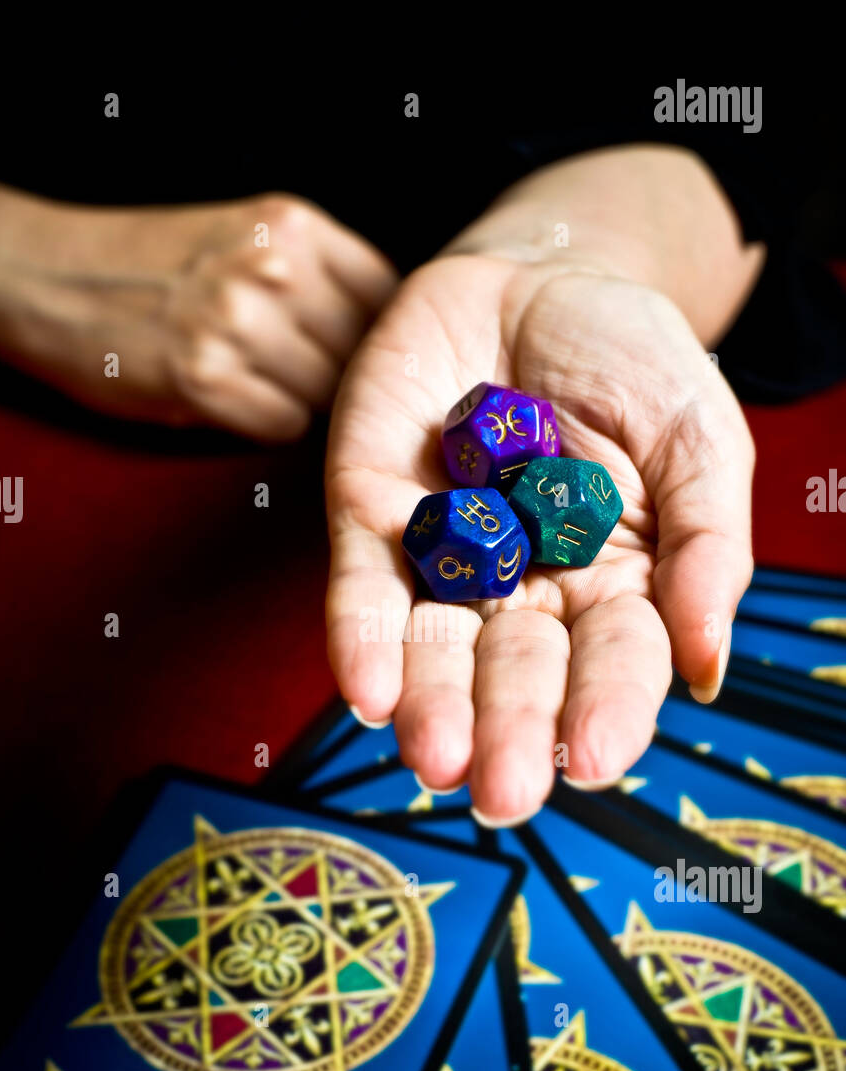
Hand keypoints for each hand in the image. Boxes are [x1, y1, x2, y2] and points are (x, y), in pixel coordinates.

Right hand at [0, 187, 396, 440]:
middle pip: (359, 353)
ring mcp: (239, 325)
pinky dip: (264, 424)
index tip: (343, 346)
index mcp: (291, 226)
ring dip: (298, 400)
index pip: (385, 296)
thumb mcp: (245, 234)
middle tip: (289, 371)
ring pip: (327, 396)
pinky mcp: (206, 381)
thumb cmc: (154, 265)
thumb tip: (384, 333)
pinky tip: (230, 400)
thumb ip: (314, 270)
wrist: (51, 278)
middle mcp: (272, 269)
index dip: (371, 333)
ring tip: (253, 380)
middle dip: (335, 372)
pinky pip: (285, 426)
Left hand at [325, 254, 753, 822]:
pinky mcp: (372, 517)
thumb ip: (705, 546)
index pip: (612, 665)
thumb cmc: (630, 361)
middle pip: (516, 674)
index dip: (604, 712)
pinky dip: (363, 638)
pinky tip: (367, 691)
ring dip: (431, 706)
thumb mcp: (696, 437)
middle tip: (499, 793)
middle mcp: (524, 591)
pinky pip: (363, 587)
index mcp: (614, 587)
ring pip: (434, 648)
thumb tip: (707, 668)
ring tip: (433, 757)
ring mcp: (446, 558)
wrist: (539, 277)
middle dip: (507, 731)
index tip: (593, 760)